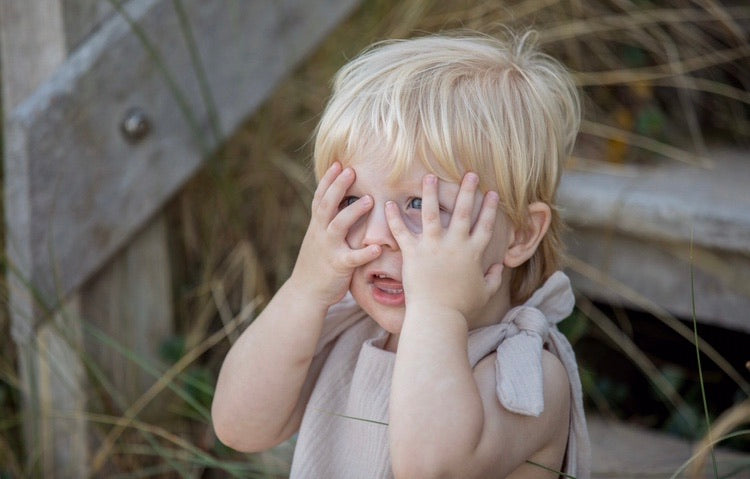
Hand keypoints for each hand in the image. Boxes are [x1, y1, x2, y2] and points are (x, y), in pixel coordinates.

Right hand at [290, 162, 381, 306]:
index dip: (328, 180)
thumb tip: (340, 205)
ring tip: (369, 200)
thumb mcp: (318, 238)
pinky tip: (377, 247)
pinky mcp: (338, 266)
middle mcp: (320, 234)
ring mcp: (328, 249)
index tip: (338, 163)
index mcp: (317, 226)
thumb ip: (328, 222)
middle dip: (338, 186)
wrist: (305, 292)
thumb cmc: (316, 264)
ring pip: (338, 226)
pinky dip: (364, 253)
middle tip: (351, 170)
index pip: (321, 198)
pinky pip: (352, 258)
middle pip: (327, 205)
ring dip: (353, 212)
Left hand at [385, 172, 502, 318]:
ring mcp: (433, 247)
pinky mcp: (413, 253)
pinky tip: (388, 204)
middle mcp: (455, 245)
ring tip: (429, 176)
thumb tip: (499, 268)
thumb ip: (492, 278)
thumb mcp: (484, 293)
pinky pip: (401, 232)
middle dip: (468, 190)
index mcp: (473, 253)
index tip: (492, 193)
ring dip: (430, 193)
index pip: (485, 225)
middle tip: (470, 173)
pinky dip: (393, 218)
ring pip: (432, 213)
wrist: (438, 317)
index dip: (490, 208)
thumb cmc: (461, 308)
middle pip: (464, 211)